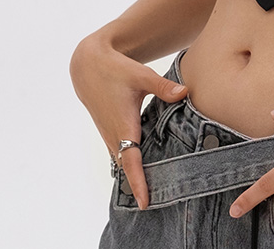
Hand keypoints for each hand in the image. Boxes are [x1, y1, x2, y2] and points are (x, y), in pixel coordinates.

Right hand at [69, 31, 187, 208]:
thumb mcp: (142, 75)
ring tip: (156, 195)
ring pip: (124, 163)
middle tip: (160, 206)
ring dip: (136, 178)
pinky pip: (121, 155)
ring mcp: (110, 136)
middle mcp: (114, 135)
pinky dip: (132, 166)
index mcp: (123, 125)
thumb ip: (163, 87)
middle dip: (141, 187)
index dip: (138, 182)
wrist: (88, 67)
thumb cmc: (116, 70)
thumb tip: (185, 92)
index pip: (131, 161)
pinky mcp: (110, 133)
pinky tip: (147, 172)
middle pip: (128, 169)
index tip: (144, 203)